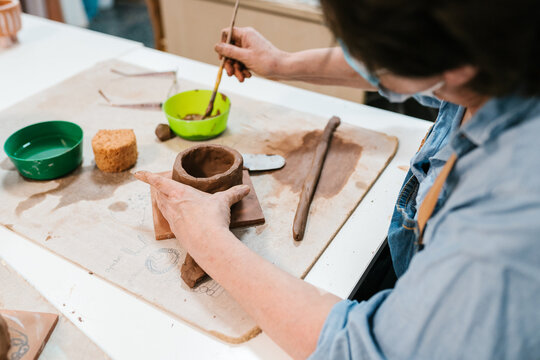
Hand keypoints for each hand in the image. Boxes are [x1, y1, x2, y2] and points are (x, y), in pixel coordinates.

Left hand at [134, 171, 249, 250]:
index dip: (147, 177)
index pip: (159, 182)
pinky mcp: (177, 232)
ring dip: (161, 202)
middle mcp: (172, 205)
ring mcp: (173, 220)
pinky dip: (170, 216)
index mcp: (179, 193)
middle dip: (157, 189)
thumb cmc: (212, 218)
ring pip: (162, 208)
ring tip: (163, 199)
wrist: (208, 242)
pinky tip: (177, 218)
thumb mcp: (223, 202)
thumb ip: (233, 194)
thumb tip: (245, 188)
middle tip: (156, 185)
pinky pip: (170, 220)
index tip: (138, 174)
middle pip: (159, 195)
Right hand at [215, 27, 287, 81]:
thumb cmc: (267, 61)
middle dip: (230, 62)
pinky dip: (242, 70)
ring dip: (236, 69)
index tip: (222, 57)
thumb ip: (229, 51)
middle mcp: (247, 40)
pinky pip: (242, 63)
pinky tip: (247, 76)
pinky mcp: (252, 57)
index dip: (223, 45)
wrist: (282, 69)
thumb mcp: (245, 57)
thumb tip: (217, 46)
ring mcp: (249, 49)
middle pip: (230, 49)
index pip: (227, 33)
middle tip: (230, 73)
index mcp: (245, 34)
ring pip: (235, 58)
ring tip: (241, 78)